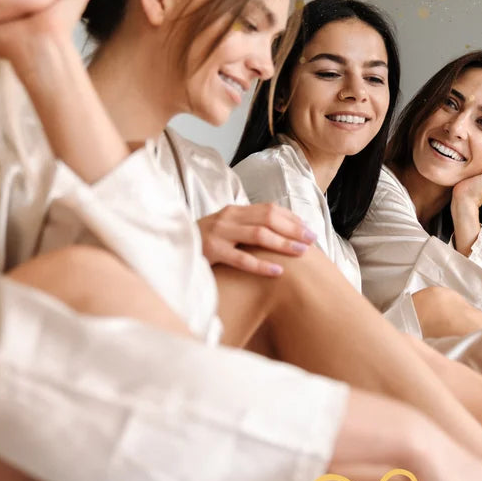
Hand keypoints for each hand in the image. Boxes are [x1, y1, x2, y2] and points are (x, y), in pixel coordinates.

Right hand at [198, 203, 315, 275]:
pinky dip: (261, 265)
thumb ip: (248, 227)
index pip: (269, 209)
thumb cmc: (204, 243)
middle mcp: (227, 217)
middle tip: (312, 240)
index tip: (309, 230)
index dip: (292, 218)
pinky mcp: (212, 251)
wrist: (170, 249)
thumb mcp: (226, 230)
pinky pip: (241, 258)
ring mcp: (219, 233)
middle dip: (293, 229)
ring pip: (258, 234)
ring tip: (301, 253)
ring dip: (283, 243)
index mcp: (234, 210)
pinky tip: (277, 271)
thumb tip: (282, 233)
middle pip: (268, 218)